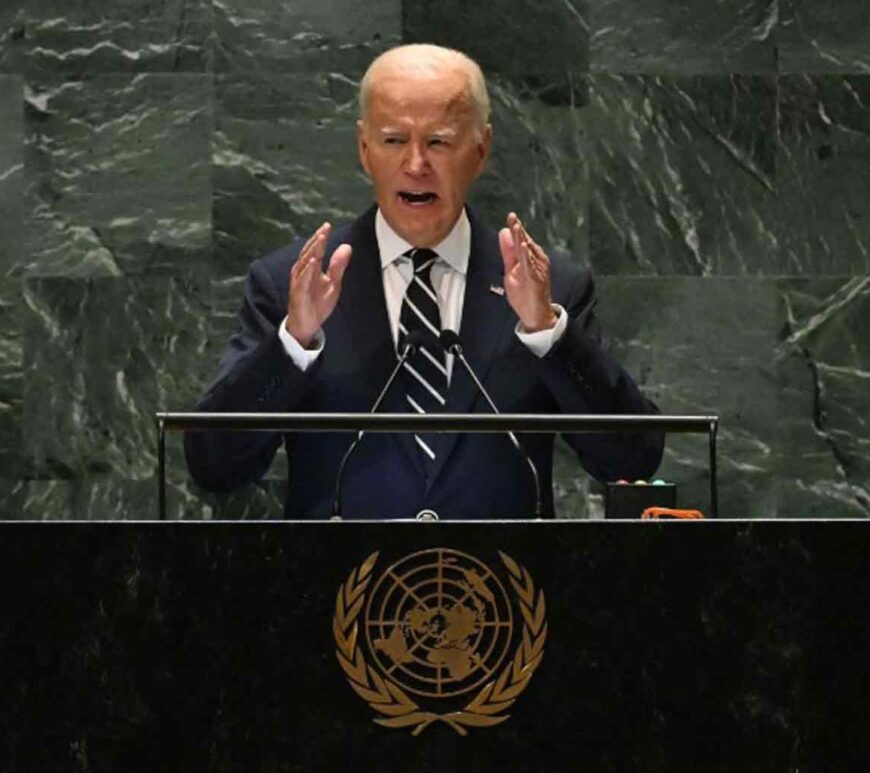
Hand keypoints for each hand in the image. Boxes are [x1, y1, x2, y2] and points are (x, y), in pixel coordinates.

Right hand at [285, 222, 351, 347]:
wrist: (307, 324)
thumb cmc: (318, 302)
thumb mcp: (333, 283)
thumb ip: (338, 266)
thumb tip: (346, 246)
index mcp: (311, 268)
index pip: (316, 249)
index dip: (321, 237)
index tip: (328, 225)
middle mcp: (303, 272)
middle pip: (310, 252)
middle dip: (317, 239)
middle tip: (325, 228)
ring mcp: (299, 282)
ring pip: (305, 262)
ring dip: (312, 250)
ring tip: (320, 239)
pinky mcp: (298, 293)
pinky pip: (302, 279)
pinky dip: (307, 270)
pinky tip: (313, 261)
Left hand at [498, 212, 556, 331]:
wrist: (536, 315)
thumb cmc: (525, 294)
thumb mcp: (511, 270)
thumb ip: (508, 252)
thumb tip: (504, 232)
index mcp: (529, 258)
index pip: (522, 241)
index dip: (516, 228)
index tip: (511, 216)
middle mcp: (536, 262)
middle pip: (526, 243)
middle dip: (519, 230)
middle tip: (512, 217)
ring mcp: (538, 270)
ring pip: (528, 252)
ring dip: (523, 239)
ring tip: (516, 227)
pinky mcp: (537, 280)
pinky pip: (531, 266)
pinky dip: (528, 256)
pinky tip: (524, 247)